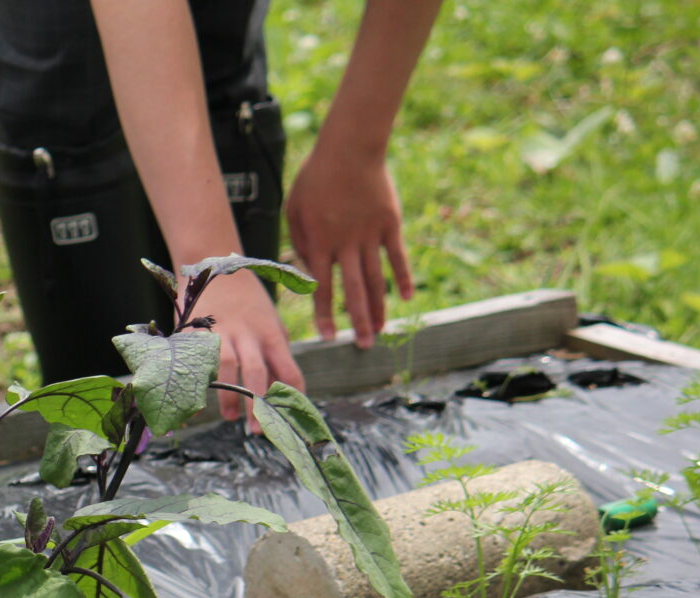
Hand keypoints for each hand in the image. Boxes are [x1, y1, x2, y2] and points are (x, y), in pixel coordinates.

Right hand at [201, 271, 305, 429]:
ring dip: (229, 397)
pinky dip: (198, 384)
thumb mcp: (270, 322)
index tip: (286, 417)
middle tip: (257, 431)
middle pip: (256, 373)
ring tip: (231, 417)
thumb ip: (276, 353)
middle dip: (257, 404)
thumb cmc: (249, 302)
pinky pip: (197, 362)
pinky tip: (197, 403)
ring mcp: (221, 333)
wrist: (216, 264)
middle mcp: (248, 334)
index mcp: (270, 334)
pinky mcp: (196, 332)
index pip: (288, 369)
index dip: (290, 395)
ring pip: (226, 368)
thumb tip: (283, 387)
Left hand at [286, 148, 412, 347]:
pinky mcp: (391, 224)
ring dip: (379, 308)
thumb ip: (300, 243)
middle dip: (357, 322)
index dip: (324, 315)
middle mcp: (346, 245)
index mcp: (319, 243)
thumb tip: (307, 271)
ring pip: (376, 279)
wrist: (349, 148)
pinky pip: (397, 257)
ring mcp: (371, 235)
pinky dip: (402, 278)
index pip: (322, 288)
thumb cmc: (316, 179)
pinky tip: (405, 299)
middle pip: (353, 292)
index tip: (327, 338)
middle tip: (362, 347)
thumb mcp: (295, 210)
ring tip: (381, 331)